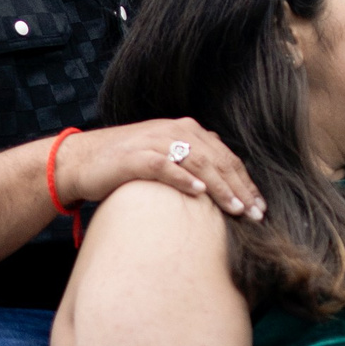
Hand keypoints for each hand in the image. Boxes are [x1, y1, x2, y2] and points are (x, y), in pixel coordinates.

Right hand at [59, 119, 264, 221]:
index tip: (261, 207)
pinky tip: (199, 191)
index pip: (225, 157)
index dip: (245, 182)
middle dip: (240, 188)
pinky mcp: (136, 156)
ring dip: (220, 186)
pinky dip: (183, 178)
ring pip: (198, 162)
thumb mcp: (166, 157)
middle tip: (257, 215)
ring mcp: (156, 141)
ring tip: (236, 208)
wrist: (83, 160)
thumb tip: (222, 183)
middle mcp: (175, 130)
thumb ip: (192, 162)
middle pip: (218, 160)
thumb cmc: (127, 164)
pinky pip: (165, 166)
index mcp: (187, 130)